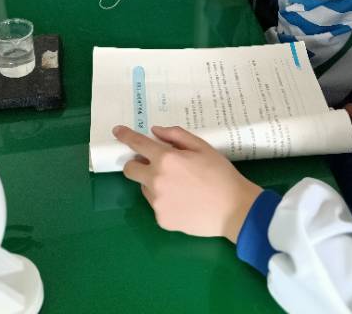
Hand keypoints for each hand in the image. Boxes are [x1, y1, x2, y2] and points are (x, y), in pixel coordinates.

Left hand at [114, 125, 261, 241]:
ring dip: (154, 182)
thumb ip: (176, 136)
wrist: (234, 209)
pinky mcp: (162, 219)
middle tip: (155, 164)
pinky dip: (165, 200)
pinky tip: (185, 201)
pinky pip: (156, 205)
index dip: (125, 136)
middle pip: (130, 169)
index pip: (137, 144)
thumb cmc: (220, 174)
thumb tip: (155, 132)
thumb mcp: (203, 147)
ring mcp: (157, 202)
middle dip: (137, 163)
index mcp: (166, 159)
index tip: (117, 131)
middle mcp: (156, 180)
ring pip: (145, 187)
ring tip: (181, 186)